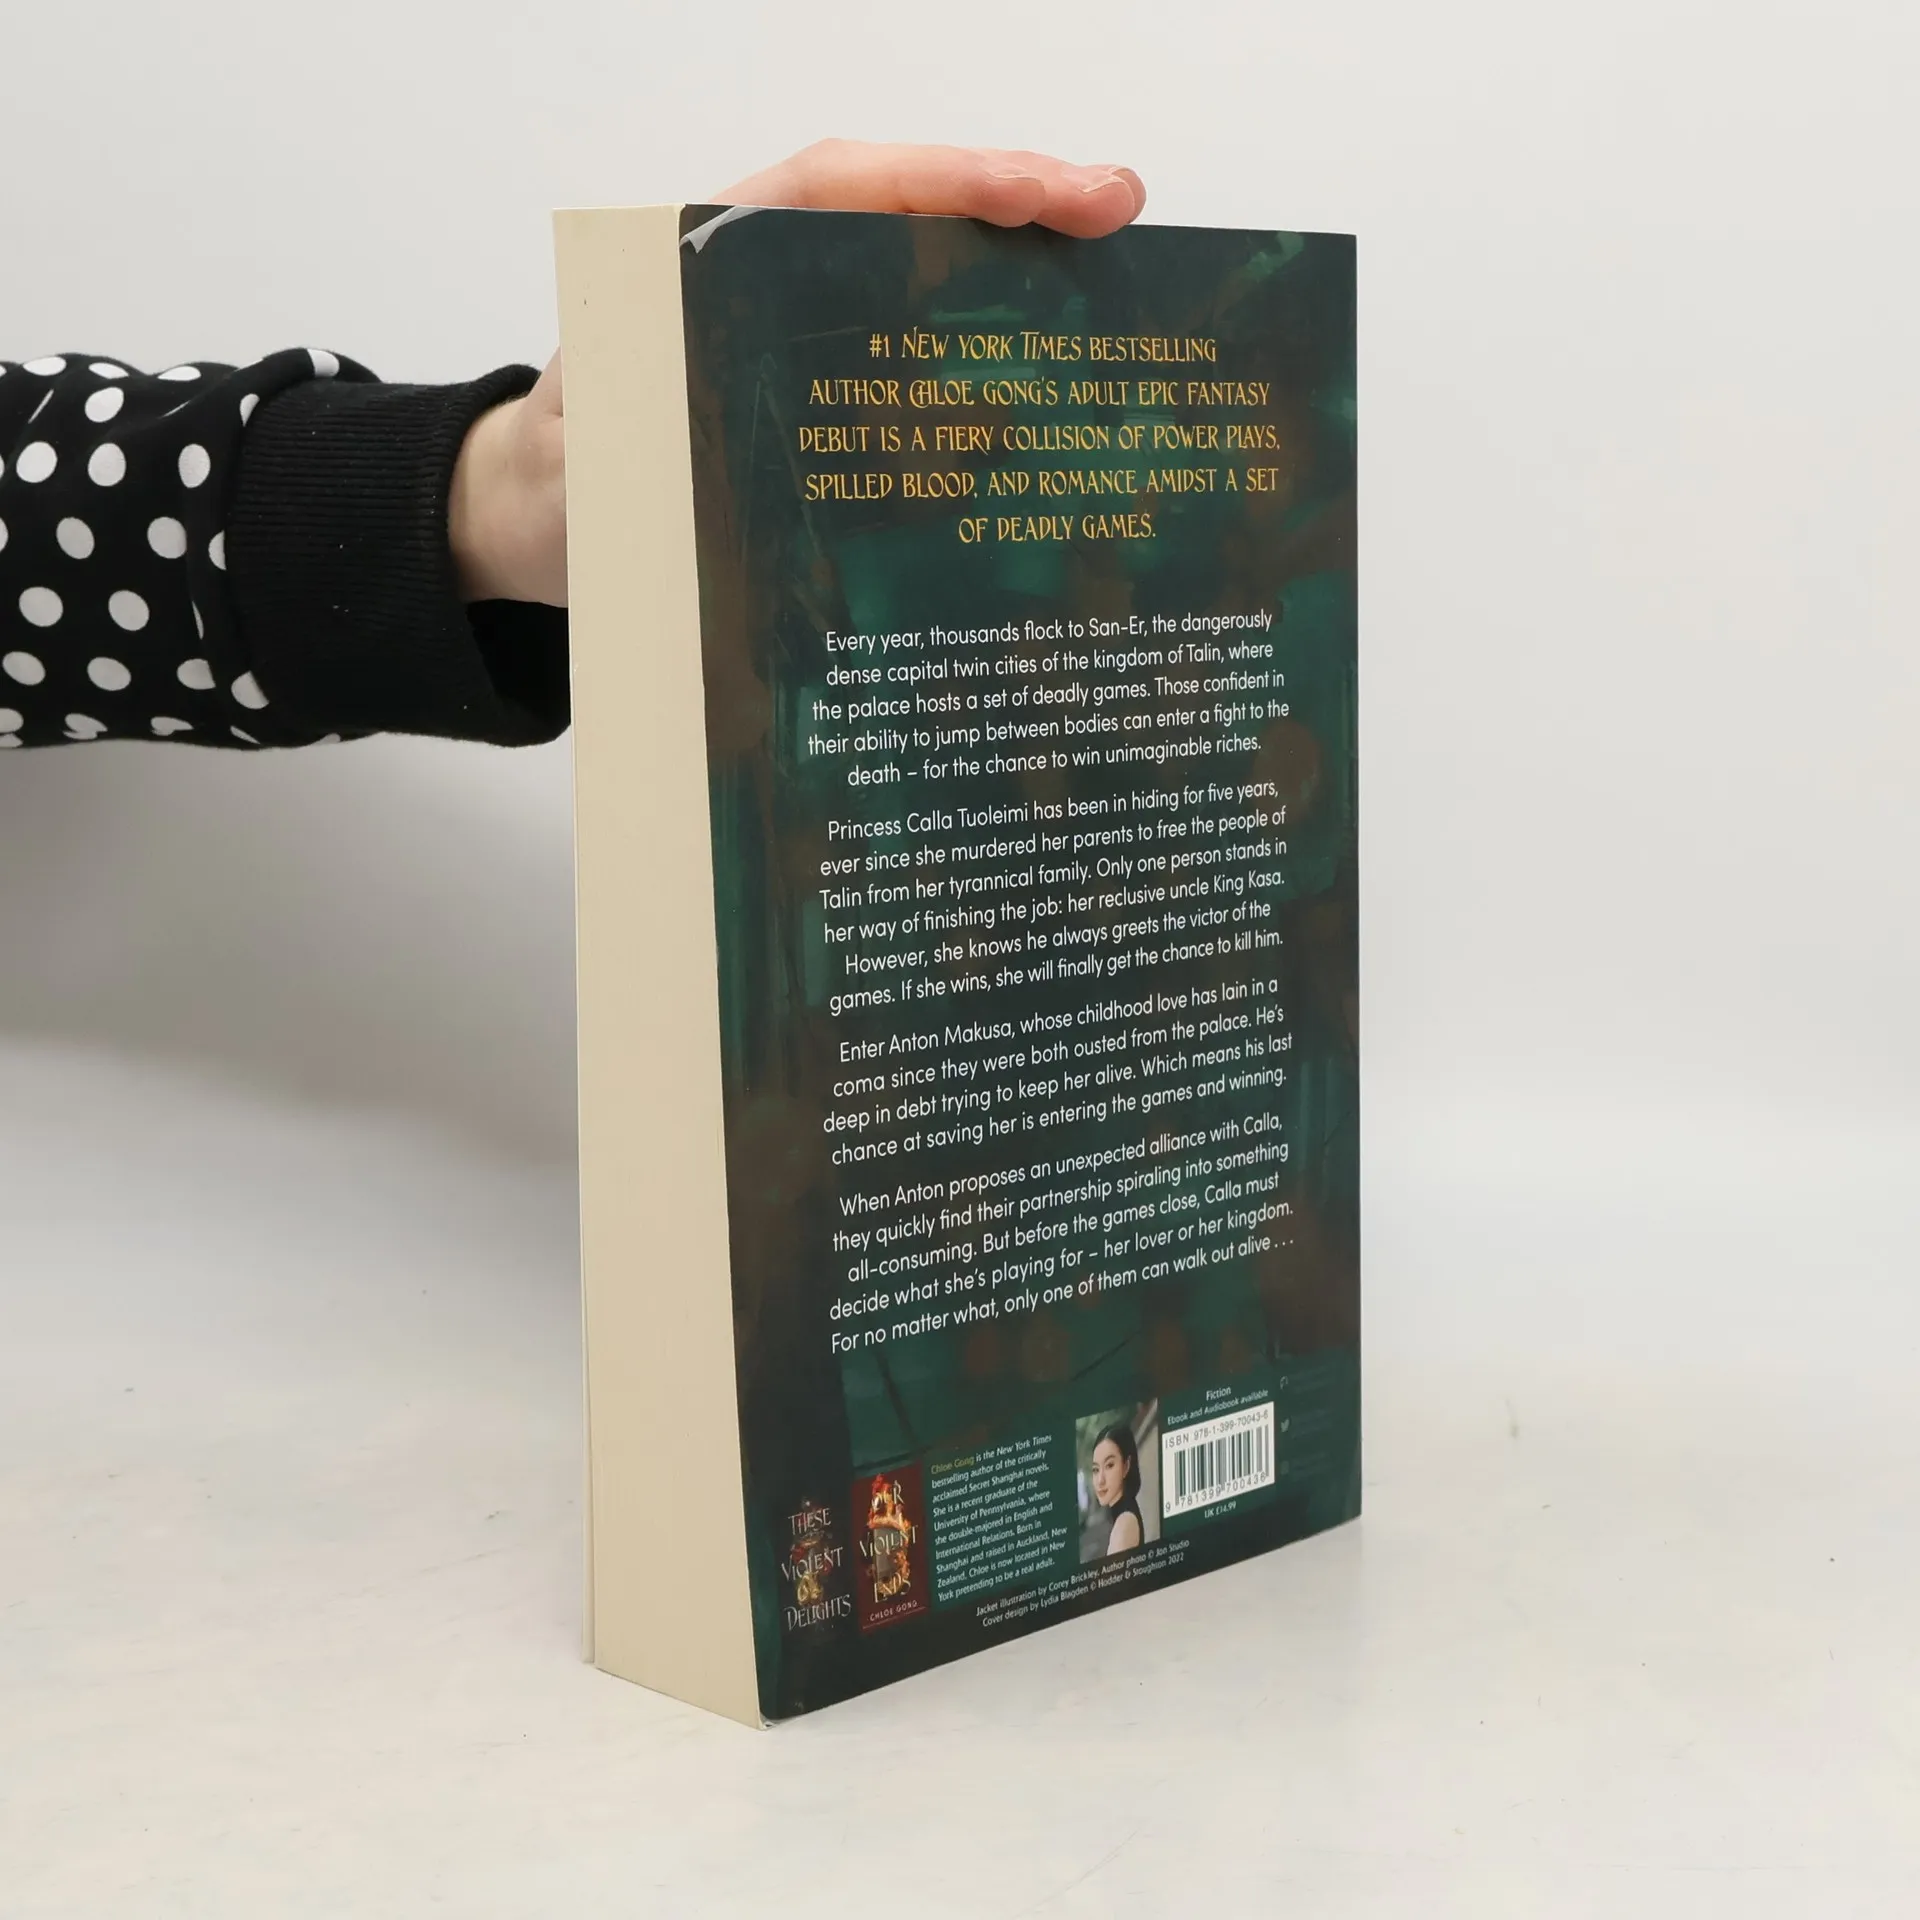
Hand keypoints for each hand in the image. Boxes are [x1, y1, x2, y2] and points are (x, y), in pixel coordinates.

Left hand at [449, 140, 1147, 606]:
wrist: (549, 517)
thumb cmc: (565, 480)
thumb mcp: (578, 460)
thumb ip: (627, 437)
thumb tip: (708, 435)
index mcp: (705, 266)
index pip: (832, 189)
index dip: (938, 181)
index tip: (1037, 190)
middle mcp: (769, 278)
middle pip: (901, 210)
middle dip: (1012, 197)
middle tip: (1118, 206)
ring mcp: (808, 328)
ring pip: (924, 271)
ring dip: (1020, 265)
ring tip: (1120, 268)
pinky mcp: (830, 387)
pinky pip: (918, 348)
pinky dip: (992, 344)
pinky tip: (1059, 366)